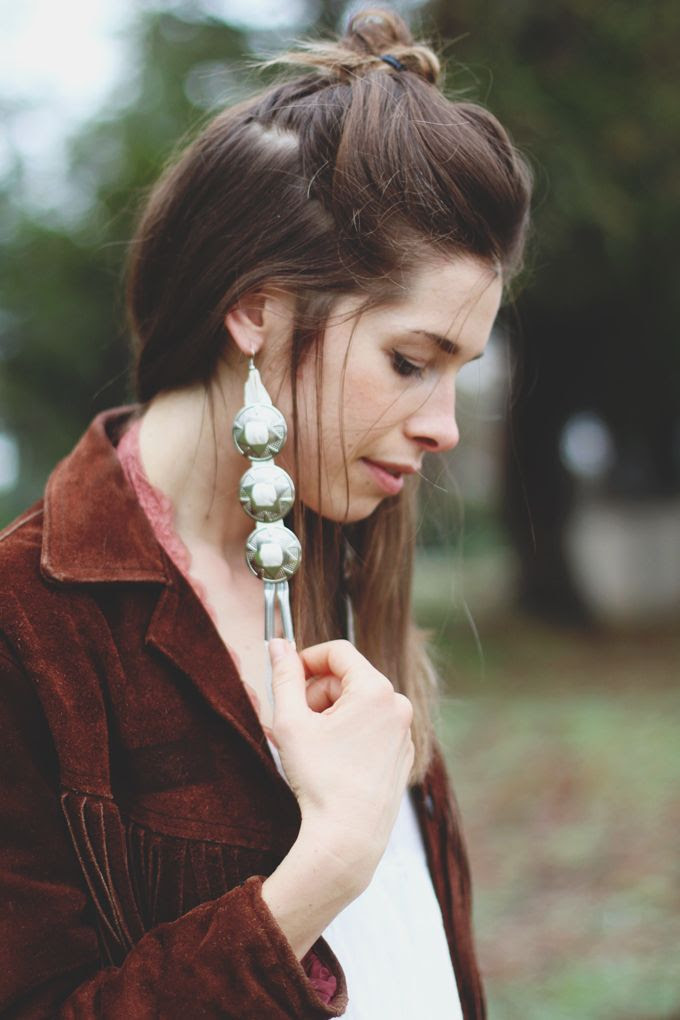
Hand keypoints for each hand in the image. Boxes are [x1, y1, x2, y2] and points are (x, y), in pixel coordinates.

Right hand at [267, 638, 413, 882]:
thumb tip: (278, 644)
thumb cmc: (320, 779)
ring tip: (312, 745)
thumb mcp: (291, 722)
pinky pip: (372, 727)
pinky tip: (332, 760)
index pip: (338, 651)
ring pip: (359, 704)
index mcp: (375, 690)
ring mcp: (404, 731)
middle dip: (317, 694)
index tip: (288, 675)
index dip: (307, 658)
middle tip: (296, 723)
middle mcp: (398, 705)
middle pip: (347, 678)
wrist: (349, 837)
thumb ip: (284, 676)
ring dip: (331, 715)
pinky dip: (350, 734)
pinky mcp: (403, 753)